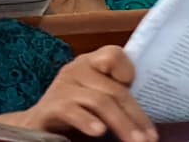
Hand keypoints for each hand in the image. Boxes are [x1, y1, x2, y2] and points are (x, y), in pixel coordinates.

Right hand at [4, 47, 154, 140]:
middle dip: (136, 116)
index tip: (145, 94)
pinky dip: (86, 120)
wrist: (38, 125)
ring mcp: (62, 87)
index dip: (128, 71)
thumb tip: (148, 116)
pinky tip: (98, 132)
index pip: (113, 55)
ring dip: (121, 124)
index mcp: (90, 64)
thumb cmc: (76, 112)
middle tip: (150, 138)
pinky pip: (72, 110)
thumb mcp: (97, 98)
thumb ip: (115, 94)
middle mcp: (76, 70)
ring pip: (99, 101)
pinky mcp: (51, 106)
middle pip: (113, 89)